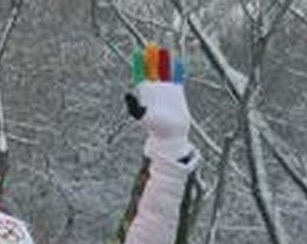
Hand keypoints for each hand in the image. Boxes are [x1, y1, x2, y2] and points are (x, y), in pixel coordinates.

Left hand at [125, 43, 192, 163]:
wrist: (171, 134)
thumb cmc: (156, 128)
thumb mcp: (143, 116)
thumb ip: (134, 106)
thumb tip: (127, 95)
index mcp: (145, 93)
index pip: (141, 75)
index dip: (139, 64)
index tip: (137, 52)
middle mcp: (154, 90)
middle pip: (152, 70)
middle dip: (151, 58)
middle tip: (151, 45)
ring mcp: (165, 90)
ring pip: (165, 71)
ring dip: (164, 61)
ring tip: (164, 49)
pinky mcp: (176, 92)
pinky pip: (177, 78)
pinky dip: (178, 70)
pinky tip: (179, 62)